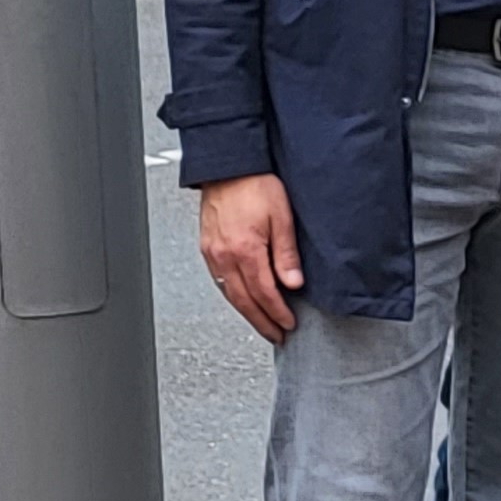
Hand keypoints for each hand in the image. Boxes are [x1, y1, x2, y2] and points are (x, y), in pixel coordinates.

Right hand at [198, 173, 303, 344]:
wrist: (228, 166)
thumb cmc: (255, 184)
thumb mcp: (282, 216)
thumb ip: (287, 254)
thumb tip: (293, 283)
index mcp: (245, 250)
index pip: (264, 293)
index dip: (277, 313)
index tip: (288, 324)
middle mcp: (224, 255)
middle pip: (244, 301)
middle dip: (261, 322)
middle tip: (275, 334)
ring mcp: (213, 253)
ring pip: (229, 294)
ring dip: (247, 313)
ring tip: (261, 323)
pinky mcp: (207, 247)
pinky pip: (219, 281)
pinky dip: (233, 296)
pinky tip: (242, 299)